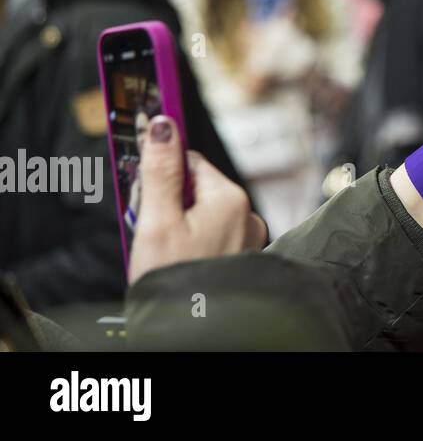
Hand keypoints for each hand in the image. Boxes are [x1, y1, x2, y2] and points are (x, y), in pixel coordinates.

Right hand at [128, 115, 267, 284]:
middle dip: (167, 204)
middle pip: (195, 189)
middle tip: (150, 231)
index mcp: (231, 198)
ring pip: (202, 215)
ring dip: (177, 226)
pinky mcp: (241, 259)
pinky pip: (211, 237)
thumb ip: (159, 172)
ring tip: (161, 253)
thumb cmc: (174, 279)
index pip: (191, 163)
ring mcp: (247, 239)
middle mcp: (247, 214)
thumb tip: (164, 125)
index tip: (142, 191)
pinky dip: (191, 244)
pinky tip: (177, 262)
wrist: (191, 330)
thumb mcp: (156, 221)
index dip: (161, 176)